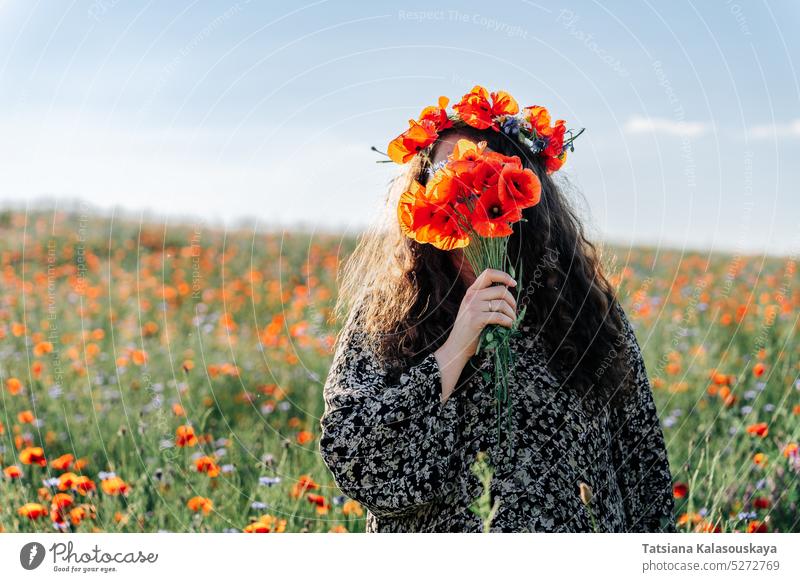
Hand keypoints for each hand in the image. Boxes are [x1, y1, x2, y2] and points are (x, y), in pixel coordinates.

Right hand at [434, 268, 516, 400]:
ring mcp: (473, 307)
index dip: (504, 276)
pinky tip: (508, 326)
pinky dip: (508, 321)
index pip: (488, 273)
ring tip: (512, 321)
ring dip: (512, 314)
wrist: (456, 347)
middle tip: (514, 312)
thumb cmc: (469, 330)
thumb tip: (508, 292)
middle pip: (501, 290)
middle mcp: (471, 296)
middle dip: (512, 302)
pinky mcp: (476, 319)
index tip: (514, 284)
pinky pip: (500, 316)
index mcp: (471, 291)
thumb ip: (486, 299)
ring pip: (502, 304)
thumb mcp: (474, 309)